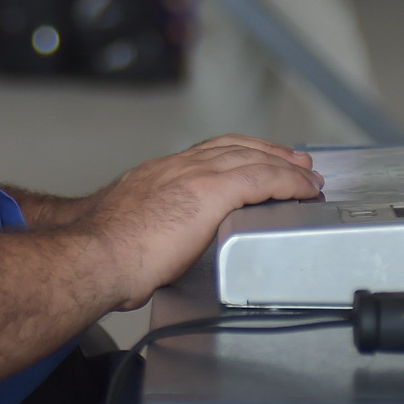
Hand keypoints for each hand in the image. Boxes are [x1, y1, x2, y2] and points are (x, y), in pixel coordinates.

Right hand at [74, 135, 319, 309]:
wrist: (95, 255)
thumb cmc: (103, 255)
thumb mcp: (127, 227)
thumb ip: (149, 225)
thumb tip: (157, 246)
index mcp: (158, 173)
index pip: (206, 153)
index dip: (238, 153)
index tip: (255, 159)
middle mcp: (178, 166)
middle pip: (235, 147)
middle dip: (269, 152)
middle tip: (295, 160)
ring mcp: (195, 176)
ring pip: (253, 158)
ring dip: (286, 166)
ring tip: (308, 175)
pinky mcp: (211, 192)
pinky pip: (262, 179)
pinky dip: (287, 182)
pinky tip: (303, 189)